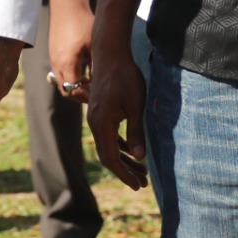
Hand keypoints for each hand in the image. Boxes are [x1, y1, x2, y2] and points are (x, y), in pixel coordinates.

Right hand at [47, 0, 94, 104]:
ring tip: (90, 82)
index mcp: (67, 64)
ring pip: (62, 81)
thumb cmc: (83, 24)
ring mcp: (53, 59)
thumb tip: (103, 84)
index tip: (97, 96)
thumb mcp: (94, 46)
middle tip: (94, 93)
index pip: (72, 91)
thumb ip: (96, 67)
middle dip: (79, 94)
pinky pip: (60, 72)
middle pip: (65, 90)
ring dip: (74, 85)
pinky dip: (70, 76)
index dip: (85, 97)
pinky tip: (83, 69)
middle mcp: (57, 64)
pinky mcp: (53, 53)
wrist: (67, 5)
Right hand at [87, 32, 147, 188]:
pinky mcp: (100, 110)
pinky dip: (120, 145)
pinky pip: (108, 134)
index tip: (138, 185)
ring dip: (124, 159)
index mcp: (103, 123)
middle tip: (143, 183)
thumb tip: (140, 158)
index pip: (110, 157)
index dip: (124, 174)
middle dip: (125, 171)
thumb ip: (136, 132)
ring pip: (108, 145)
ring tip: (142, 171)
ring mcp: (96, 117)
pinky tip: (132, 150)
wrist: (110, 52)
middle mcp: (95, 123)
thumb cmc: (125, 77)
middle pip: (108, 155)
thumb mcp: (136, 105)